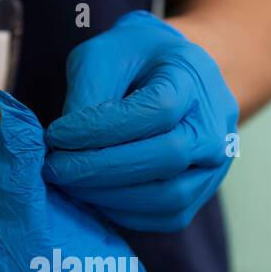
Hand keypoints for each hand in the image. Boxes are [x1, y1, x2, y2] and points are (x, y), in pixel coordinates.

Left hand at [43, 11, 238, 232]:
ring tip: (69, 184)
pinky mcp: (201, 194)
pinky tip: (92, 195)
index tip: (56, 134)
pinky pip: (166, 216)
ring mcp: (214, 164)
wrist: (176, 77)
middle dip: (102, 168)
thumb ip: (87, 92)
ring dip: (110, 196)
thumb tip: (66, 143)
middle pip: (168, 157)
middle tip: (55, 168)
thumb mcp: (104, 55)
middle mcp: (214, 124)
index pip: (157, 110)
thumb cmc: (135, 61)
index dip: (102, 128)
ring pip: (170, 196)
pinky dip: (124, 212)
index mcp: (193, 77)